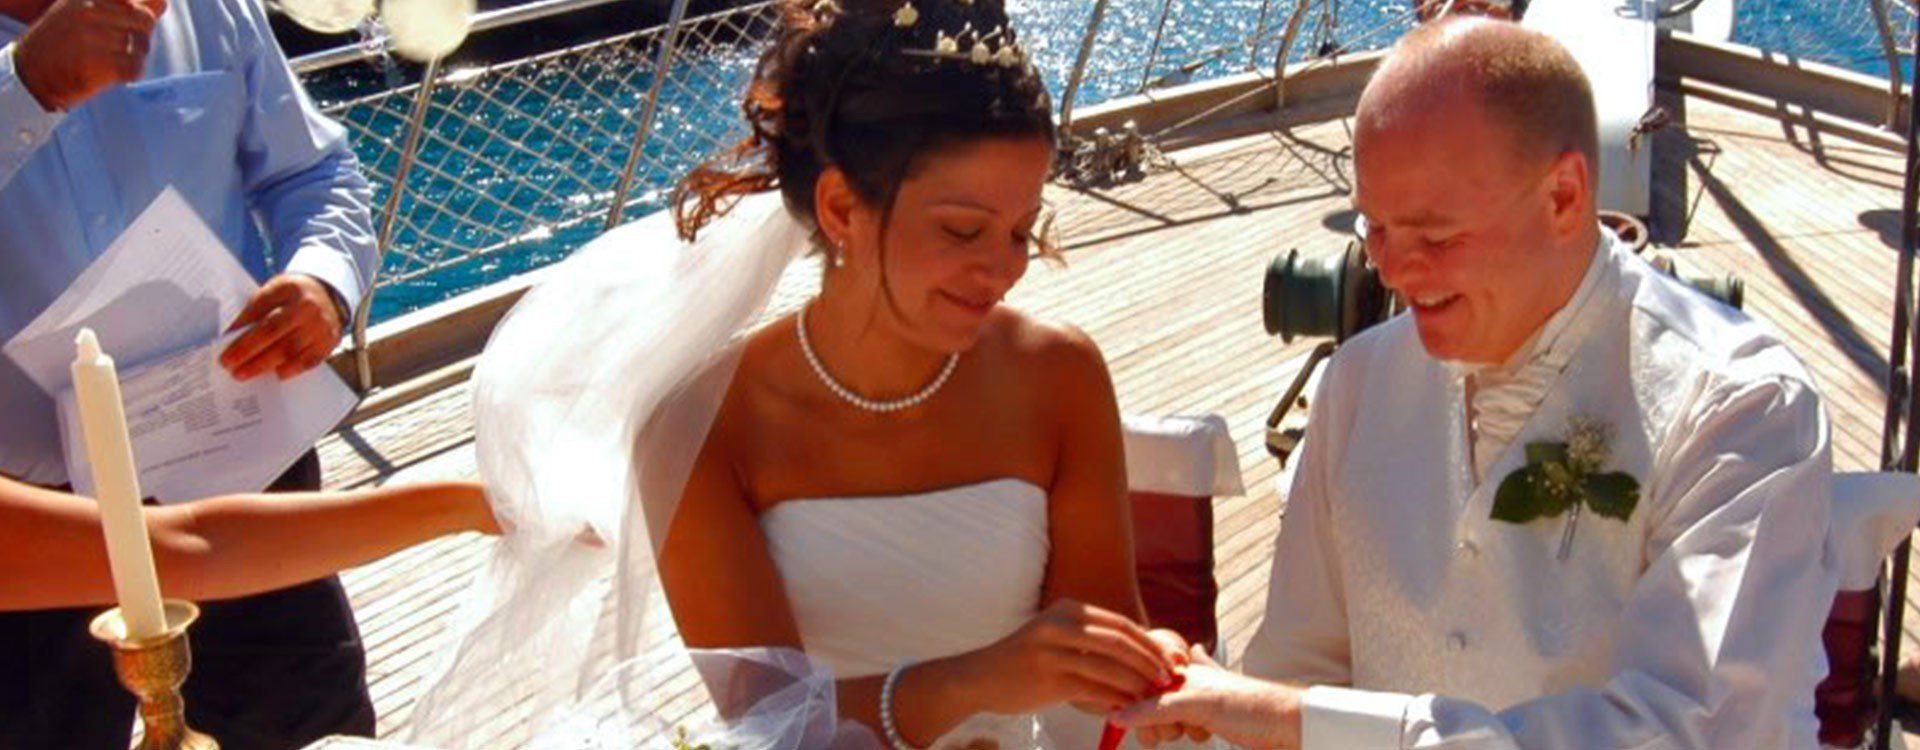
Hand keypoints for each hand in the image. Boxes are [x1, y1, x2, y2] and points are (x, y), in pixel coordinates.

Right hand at [13, 0, 165, 111]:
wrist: (30, 75)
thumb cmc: (63, 43)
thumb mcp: (86, 13)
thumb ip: (126, 6)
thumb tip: (164, 2)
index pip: (136, 1)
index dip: (142, 13)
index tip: (126, 26)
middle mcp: (89, 11)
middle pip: (145, 20)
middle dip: (140, 35)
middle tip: (117, 47)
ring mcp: (93, 37)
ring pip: (142, 45)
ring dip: (133, 56)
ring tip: (108, 60)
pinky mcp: (98, 64)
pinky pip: (136, 67)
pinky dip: (130, 73)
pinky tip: (112, 73)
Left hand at [221, 274, 344, 380]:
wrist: (328, 294)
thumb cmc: (292, 295)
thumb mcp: (273, 291)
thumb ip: (255, 311)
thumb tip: (232, 337)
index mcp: (290, 289)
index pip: (261, 311)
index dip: (242, 329)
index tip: (223, 344)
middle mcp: (308, 307)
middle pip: (273, 333)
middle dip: (247, 351)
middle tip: (228, 364)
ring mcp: (322, 325)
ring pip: (290, 350)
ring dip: (263, 365)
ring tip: (244, 373)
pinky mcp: (330, 341)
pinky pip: (309, 361)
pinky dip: (291, 369)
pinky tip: (275, 374)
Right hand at [957, 599, 1177, 715]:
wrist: (979, 678)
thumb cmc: (1024, 661)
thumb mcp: (1055, 636)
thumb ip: (1089, 640)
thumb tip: (1138, 655)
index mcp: (1067, 609)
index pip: (1120, 624)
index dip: (1149, 642)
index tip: (1168, 660)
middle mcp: (1060, 624)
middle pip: (1119, 642)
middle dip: (1149, 662)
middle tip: (1168, 679)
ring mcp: (1053, 650)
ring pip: (1109, 667)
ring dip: (1137, 684)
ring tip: (1153, 697)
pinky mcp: (1048, 678)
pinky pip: (1094, 689)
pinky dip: (1116, 699)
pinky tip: (1127, 708)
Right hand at [1114, 649, 1304, 749]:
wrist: (1292, 726)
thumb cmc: (1254, 705)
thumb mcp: (1197, 704)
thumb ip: (1155, 708)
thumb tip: (1120, 716)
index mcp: (1182, 670)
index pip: (1141, 682)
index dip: (1133, 703)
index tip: (1128, 720)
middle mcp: (1189, 682)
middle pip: (1151, 706)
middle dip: (1155, 724)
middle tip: (1169, 731)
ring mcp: (1201, 702)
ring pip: (1168, 721)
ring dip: (1175, 732)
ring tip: (1194, 730)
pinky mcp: (1213, 721)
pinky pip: (1187, 730)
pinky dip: (1192, 736)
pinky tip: (1205, 734)